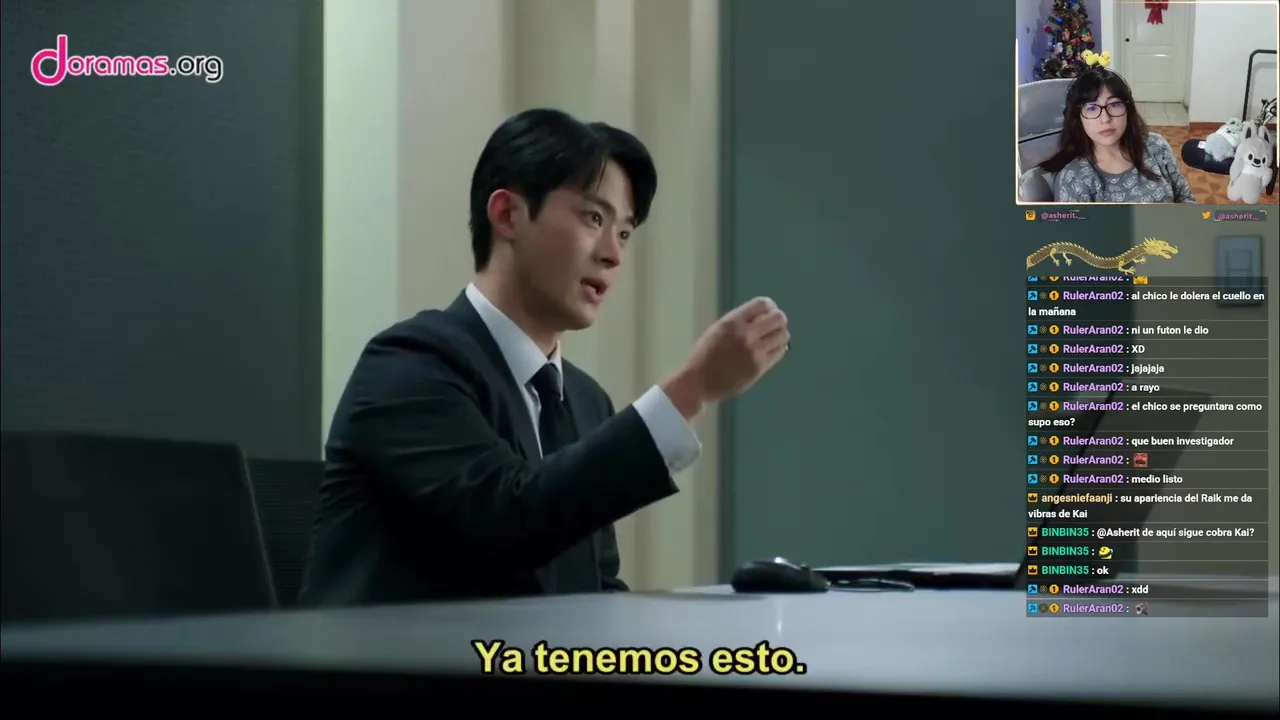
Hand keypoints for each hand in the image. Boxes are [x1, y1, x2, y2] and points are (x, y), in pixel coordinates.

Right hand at [661, 297, 789, 418]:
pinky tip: (768, 351)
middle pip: (778, 318)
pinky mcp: (759, 367)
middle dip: (778, 320)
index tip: (767, 314)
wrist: (698, 382)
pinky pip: (779, 352)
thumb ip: (740, 321)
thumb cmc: (706, 355)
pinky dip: (777, 349)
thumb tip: (766, 316)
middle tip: (772, 327)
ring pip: (783, 335)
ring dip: (780, 335)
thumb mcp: (718, 329)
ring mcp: (753, 352)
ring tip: (771, 340)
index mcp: (732, 322)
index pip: (763, 304)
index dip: (769, 307)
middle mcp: (745, 335)